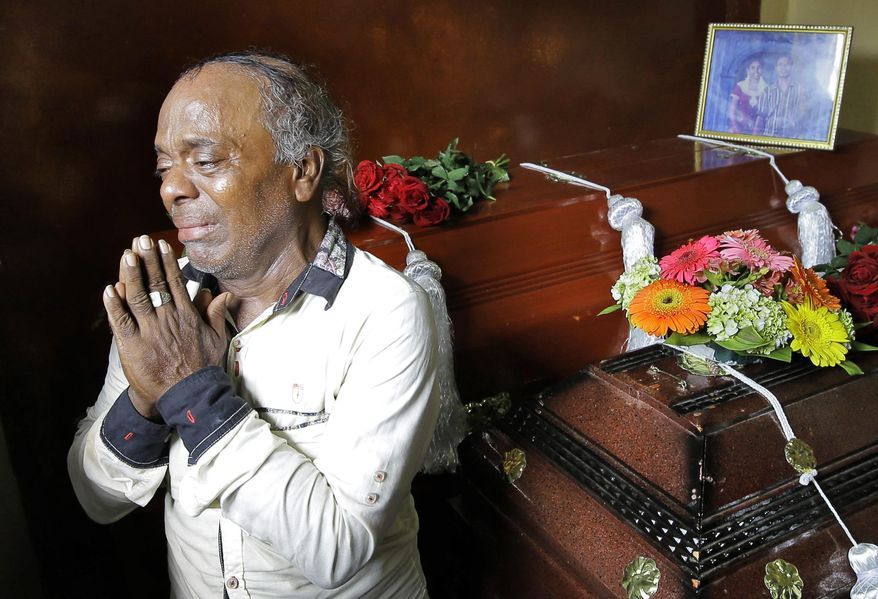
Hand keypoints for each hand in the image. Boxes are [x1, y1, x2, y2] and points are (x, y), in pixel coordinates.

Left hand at [103, 235, 229, 418]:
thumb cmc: (202, 367)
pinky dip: (115, 305)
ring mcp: (150, 332)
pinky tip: (110, 288)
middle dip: (148, 260)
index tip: (161, 245)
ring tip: (127, 255)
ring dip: (131, 275)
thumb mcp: (216, 338)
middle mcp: (168, 319)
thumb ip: (215, 313)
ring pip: (138, 297)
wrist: (187, 395)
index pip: (175, 283)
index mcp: (187, 316)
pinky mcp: (133, 346)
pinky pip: (122, 321)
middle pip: (156, 284)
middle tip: (141, 240)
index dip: (167, 262)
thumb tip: (221, 292)